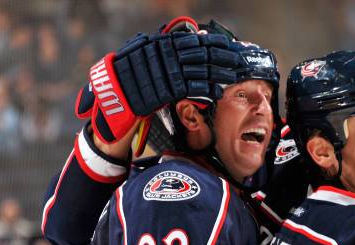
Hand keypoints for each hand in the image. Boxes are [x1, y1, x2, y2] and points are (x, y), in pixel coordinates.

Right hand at [75, 16, 239, 146]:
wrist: (114, 97)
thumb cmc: (132, 77)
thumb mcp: (148, 55)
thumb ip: (169, 48)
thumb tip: (194, 37)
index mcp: (162, 43)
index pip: (195, 40)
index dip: (215, 43)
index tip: (231, 47)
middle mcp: (165, 55)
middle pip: (202, 54)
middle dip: (223, 58)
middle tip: (239, 62)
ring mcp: (165, 73)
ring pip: (199, 71)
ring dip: (219, 74)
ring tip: (233, 77)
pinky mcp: (165, 91)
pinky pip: (191, 89)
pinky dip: (206, 91)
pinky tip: (217, 93)